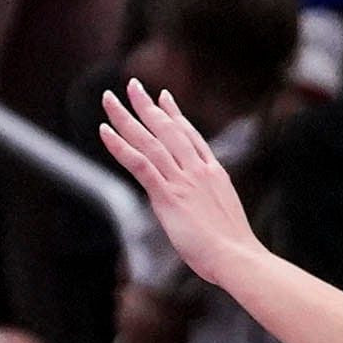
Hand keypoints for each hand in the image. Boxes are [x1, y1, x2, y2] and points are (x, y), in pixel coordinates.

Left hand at [99, 80, 268, 283]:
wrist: (237, 256)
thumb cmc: (233, 248)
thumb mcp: (224, 216)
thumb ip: (211, 203)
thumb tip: (204, 209)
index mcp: (214, 173)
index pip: (190, 136)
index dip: (175, 115)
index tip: (164, 97)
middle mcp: (197, 170)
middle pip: (168, 129)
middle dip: (148, 106)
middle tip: (132, 85)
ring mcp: (182, 181)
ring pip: (150, 140)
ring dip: (127, 117)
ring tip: (110, 99)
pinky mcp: (168, 196)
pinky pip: (140, 163)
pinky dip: (121, 146)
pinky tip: (105, 131)